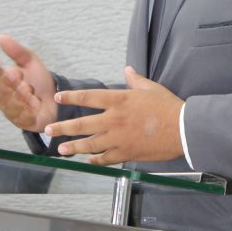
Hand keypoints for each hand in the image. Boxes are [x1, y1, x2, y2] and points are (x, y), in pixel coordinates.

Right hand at [0, 34, 56, 131]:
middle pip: (1, 90)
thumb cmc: (39, 81)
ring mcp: (12, 111)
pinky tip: (34, 104)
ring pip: (11, 104)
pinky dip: (29, 110)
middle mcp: (3, 97)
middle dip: (9, 82)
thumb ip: (17, 51)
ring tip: (28, 89)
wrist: (57, 99)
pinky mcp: (23, 122)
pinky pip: (23, 117)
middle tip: (17, 75)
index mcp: (2, 81)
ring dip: (20, 96)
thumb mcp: (31, 63)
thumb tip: (1, 37)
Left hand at [44, 67, 183, 165]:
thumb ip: (135, 80)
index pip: (89, 97)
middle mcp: (115, 119)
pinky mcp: (127, 153)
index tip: (58, 97)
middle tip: (48, 130)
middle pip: (83, 124)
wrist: (183, 129)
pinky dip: (96, 159)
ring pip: (90, 144)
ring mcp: (119, 138)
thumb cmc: (168, 107)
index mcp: (120, 100)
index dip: (72, 97)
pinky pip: (106, 158)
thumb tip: (127, 70)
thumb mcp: (151, 88)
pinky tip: (88, 160)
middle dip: (63, 127)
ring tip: (61, 149)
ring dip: (74, 147)